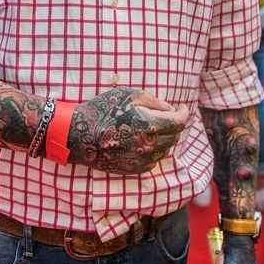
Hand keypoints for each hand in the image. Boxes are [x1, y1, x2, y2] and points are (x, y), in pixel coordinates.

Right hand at [68, 87, 189, 174]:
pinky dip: (153, 149)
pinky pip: (153, 160)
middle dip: (173, 124)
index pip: (179, 122)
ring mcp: (143, 160)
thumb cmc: (104, 110)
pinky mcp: (134, 169)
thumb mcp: (130, 95)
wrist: (80, 135)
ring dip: (164, 137)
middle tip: (165, 115)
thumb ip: (155, 102)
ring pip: (165, 149)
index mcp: (151, 125)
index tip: (182, 108)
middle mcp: (150, 146)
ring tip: (151, 127)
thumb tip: (171, 110)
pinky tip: (142, 140)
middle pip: (174, 136)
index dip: (183, 113)